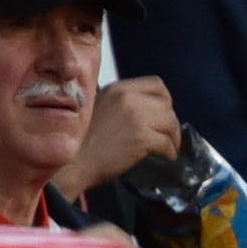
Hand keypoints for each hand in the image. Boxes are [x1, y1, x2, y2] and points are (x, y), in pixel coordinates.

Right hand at [67, 77, 180, 194]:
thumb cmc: (82, 140)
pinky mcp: (142, 137)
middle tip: (169, 134)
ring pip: (170, 122)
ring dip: (173, 137)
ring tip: (170, 147)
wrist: (73, 162)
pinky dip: (170, 151)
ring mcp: (136, 117)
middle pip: (167, 104)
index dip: (165, 100)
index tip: (164, 113)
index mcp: (118, 89)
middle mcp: (129, 98)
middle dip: (171, 121)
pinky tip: (167, 156)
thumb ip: (122, 103)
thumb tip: (145, 108)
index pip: (156, 84)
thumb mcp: (99, 107)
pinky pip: (167, 142)